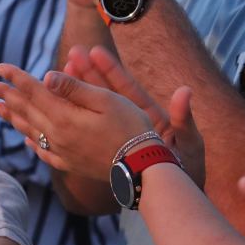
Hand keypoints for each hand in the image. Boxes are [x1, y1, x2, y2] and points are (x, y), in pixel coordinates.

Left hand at [0, 62, 155, 177]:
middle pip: (27, 111)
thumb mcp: (107, 100)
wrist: (141, 167)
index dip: (17, 78)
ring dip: (12, 118)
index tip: (0, 68)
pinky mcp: (70, 164)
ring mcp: (62, 152)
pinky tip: (26, 139)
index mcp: (65, 116)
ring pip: (30, 131)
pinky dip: (32, 142)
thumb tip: (46, 77)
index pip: (34, 92)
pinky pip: (43, 152)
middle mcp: (57, 135)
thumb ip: (74, 88)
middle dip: (8, 96)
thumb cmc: (130, 128)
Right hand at [61, 46, 205, 183]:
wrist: (179, 193)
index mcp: (151, 116)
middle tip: (71, 54)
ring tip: (56, 75)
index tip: (95, 51)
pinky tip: (55, 115)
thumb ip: (183, 118)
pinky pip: (91, 135)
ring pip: (95, 112)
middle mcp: (133, 123)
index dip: (111, 70)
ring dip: (78, 94)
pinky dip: (75, 124)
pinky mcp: (112, 152)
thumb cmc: (189, 168)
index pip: (127, 89)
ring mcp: (120, 136)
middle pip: (107, 95)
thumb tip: (185, 91)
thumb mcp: (189, 142)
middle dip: (88, 75)